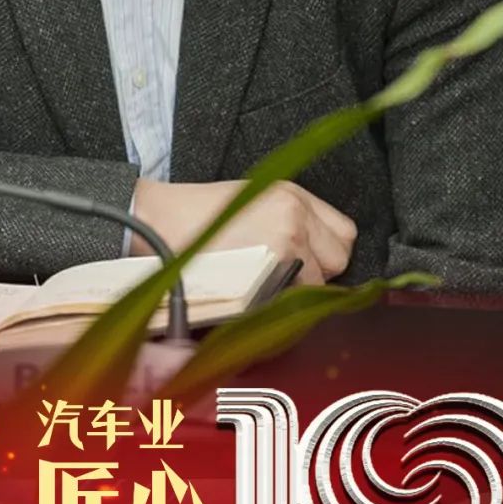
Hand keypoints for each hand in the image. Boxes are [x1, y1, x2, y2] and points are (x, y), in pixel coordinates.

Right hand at [131, 178, 356, 284]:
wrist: (157, 224)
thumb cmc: (198, 216)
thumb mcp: (256, 199)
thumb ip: (295, 219)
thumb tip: (322, 253)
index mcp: (293, 195)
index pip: (345, 233)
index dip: (327, 251)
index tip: (310, 259)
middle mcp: (294, 217)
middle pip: (339, 260)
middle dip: (317, 273)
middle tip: (281, 273)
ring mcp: (283, 246)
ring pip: (318, 286)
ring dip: (296, 292)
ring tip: (259, 281)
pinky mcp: (267, 276)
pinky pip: (293, 304)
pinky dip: (278, 307)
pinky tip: (253, 293)